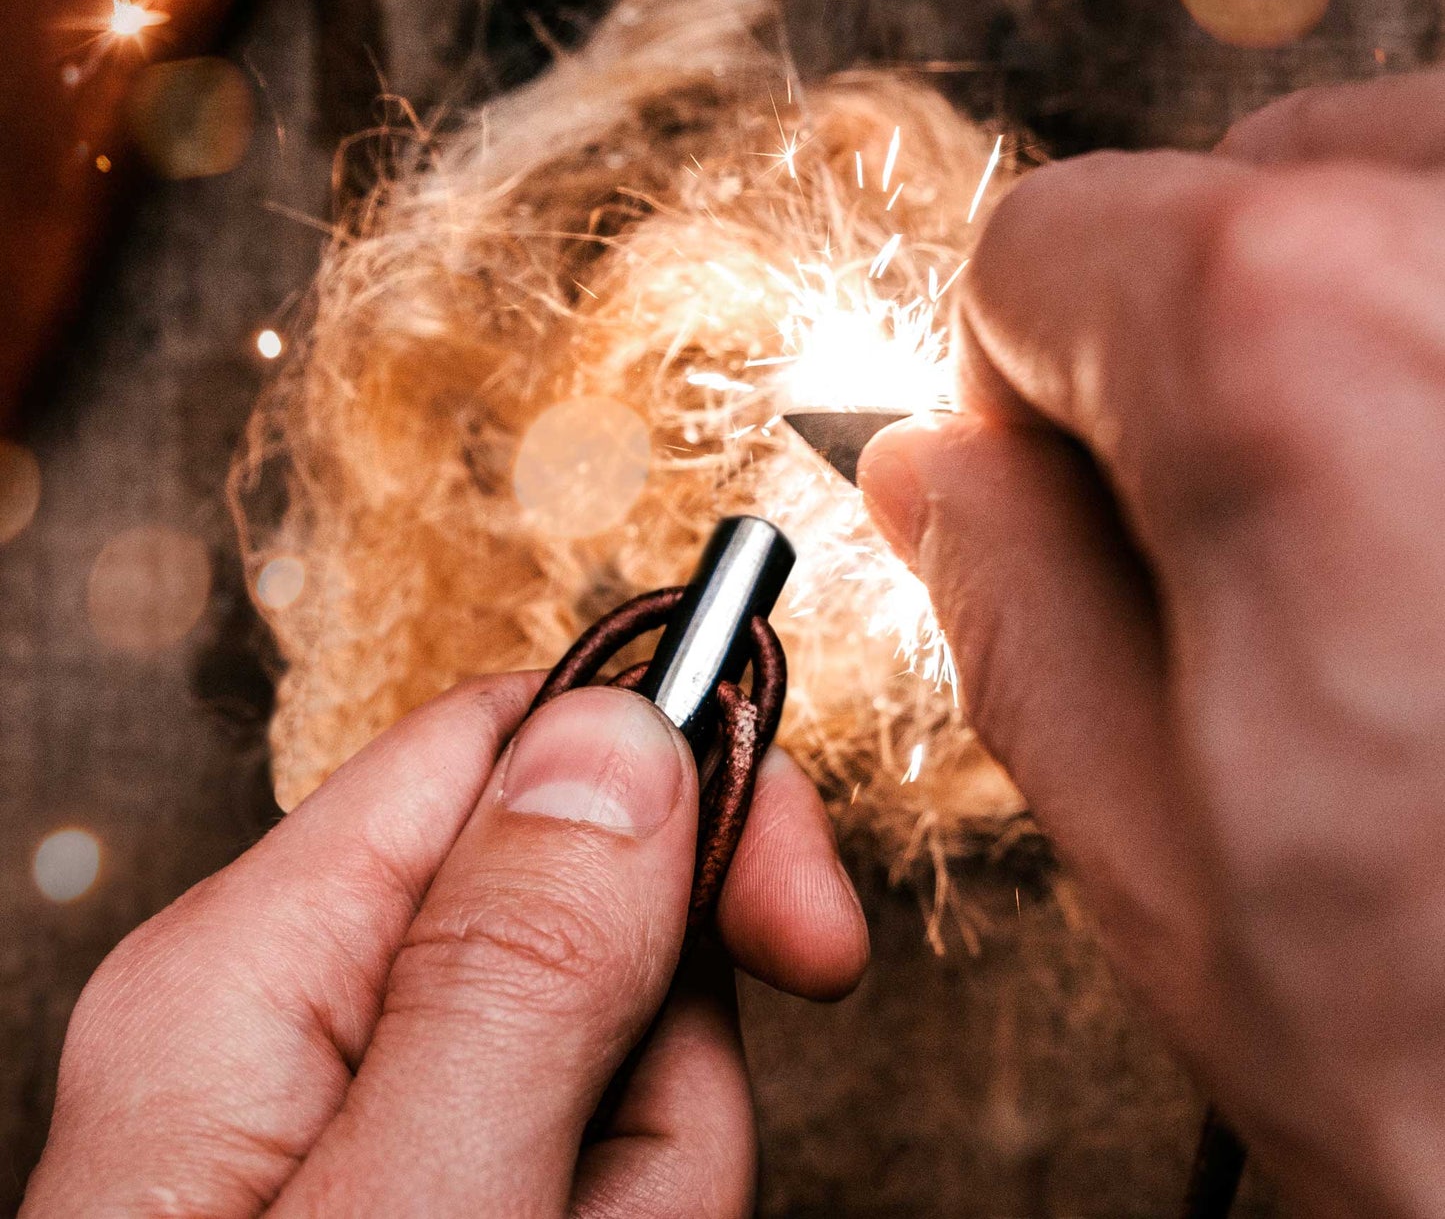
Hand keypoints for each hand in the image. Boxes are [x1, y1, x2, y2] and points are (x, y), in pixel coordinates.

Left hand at [22, 675, 868, 1216]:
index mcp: (259, 971)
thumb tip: (620, 730)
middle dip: (666, 1078)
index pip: (507, 745)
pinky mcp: (451, 1193)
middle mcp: (309, 1021)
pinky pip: (610, 1164)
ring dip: (650, 1191)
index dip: (676, 783)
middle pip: (592, 921)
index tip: (801, 916)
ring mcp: (380, 1124)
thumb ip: (515, 970)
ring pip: (626, 1064)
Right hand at [859, 67, 1444, 1218]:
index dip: (1021, 390)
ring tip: (1425, 551)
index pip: (1037, 242)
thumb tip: (930, 479)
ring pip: (1418, 187)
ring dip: (1376, 331)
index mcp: (1290, 342)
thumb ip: (1009, 609)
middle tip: (1279, 552)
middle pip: (1242, 185)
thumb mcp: (1174, 854)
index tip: (1080, 498)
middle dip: (1206, 349)